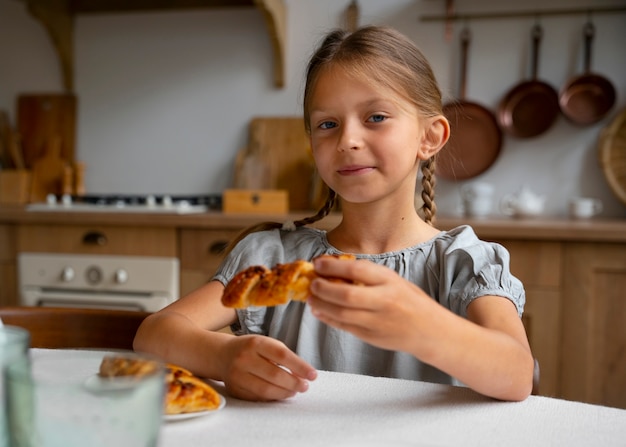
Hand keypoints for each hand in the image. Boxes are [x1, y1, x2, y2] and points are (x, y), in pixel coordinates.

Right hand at [219, 334, 316, 400]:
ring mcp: (237, 375)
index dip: (300, 366)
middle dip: (294, 383)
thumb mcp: (267, 344)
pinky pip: (257, 397)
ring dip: (285, 392)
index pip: (282, 355)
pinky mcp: (234, 389)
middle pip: (274, 375)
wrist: (223, 355)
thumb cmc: (252, 349)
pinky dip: (272, 397)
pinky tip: (281, 394)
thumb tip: (304, 375)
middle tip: (305, 386)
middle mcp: (244, 358)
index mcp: (255, 343)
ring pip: (266, 389)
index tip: (313, 375)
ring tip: (295, 391)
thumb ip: (285, 357)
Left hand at [308, 256, 437, 352]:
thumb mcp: (395, 281)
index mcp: (390, 282)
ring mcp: (377, 322)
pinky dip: (328, 318)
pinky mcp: (371, 337)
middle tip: (312, 282)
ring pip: (341, 313)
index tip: (318, 263)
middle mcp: (384, 301)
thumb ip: (370, 275)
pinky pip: (344, 327)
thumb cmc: (411, 301)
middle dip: (323, 288)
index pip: (357, 270)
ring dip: (321, 304)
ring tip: (311, 297)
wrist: (430, 331)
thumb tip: (336, 267)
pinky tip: (319, 311)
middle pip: (346, 294)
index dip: (333, 266)